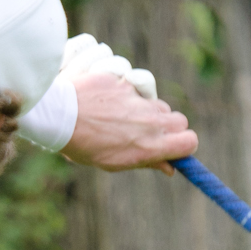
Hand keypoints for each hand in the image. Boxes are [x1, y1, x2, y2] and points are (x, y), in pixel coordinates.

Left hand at [62, 70, 196, 172]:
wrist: (60, 116)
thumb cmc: (84, 145)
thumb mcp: (115, 162)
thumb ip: (146, 162)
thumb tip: (170, 168)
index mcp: (151, 145)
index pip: (190, 141)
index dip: (184, 144)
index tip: (172, 147)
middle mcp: (151, 121)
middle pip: (179, 120)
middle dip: (168, 126)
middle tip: (146, 133)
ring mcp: (141, 99)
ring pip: (158, 103)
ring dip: (148, 109)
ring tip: (122, 117)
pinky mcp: (127, 81)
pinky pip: (137, 86)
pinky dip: (128, 93)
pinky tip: (109, 101)